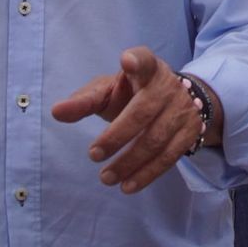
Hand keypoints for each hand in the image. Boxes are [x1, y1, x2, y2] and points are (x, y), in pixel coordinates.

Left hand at [51, 46, 220, 193]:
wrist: (173, 101)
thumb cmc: (131, 94)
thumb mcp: (107, 91)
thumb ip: (83, 101)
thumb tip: (56, 112)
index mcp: (146, 68)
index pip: (143, 60)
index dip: (137, 61)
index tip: (126, 61)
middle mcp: (168, 85)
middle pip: (143, 111)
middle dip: (117, 136)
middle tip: (93, 155)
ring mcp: (183, 109)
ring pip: (156, 139)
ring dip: (129, 162)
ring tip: (106, 178)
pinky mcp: (191, 131)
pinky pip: (169, 157)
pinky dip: (147, 174)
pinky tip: (128, 186)